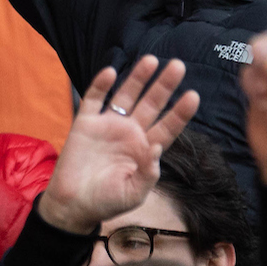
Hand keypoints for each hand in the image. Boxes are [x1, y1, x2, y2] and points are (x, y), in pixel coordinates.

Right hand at [35, 57, 200, 232]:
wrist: (73, 205)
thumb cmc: (107, 202)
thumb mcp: (134, 194)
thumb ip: (148, 173)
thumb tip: (157, 147)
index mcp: (145, 150)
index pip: (167, 126)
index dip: (180, 112)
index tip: (193, 95)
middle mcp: (130, 133)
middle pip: (151, 104)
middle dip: (164, 86)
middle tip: (178, 65)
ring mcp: (108, 125)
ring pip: (126, 96)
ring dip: (138, 78)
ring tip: (152, 60)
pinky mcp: (85, 123)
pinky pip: (94, 99)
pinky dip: (101, 85)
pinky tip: (110, 72)